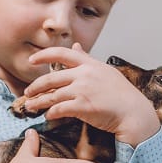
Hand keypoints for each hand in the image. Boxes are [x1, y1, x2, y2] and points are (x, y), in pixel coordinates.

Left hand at [23, 43, 160, 145]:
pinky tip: (47, 116)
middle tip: (27, 93)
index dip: (43, 55)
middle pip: (51, 78)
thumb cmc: (121, 93)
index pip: (62, 53)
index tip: (31, 60)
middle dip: (35, 87)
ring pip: (52, 95)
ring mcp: (83, 90)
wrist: (133, 112)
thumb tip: (76, 46)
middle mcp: (84, 75)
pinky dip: (51, 113)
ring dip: (38, 102)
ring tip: (30, 107)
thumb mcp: (105, 70)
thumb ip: (87, 59)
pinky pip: (59, 109)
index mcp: (89, 64)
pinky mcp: (83, 106)